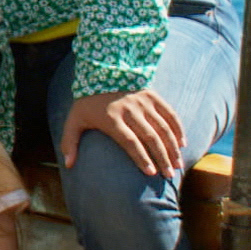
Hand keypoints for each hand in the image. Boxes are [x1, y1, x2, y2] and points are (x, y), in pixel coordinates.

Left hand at [61, 89, 184, 177]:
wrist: (101, 73)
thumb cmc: (88, 103)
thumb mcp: (74, 120)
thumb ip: (69, 142)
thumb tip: (68, 165)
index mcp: (111, 119)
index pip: (130, 141)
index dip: (141, 157)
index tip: (150, 173)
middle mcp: (130, 110)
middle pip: (150, 137)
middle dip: (162, 157)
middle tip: (169, 175)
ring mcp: (143, 103)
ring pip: (163, 127)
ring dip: (173, 147)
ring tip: (178, 165)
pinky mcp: (152, 96)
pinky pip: (169, 113)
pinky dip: (178, 128)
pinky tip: (182, 144)